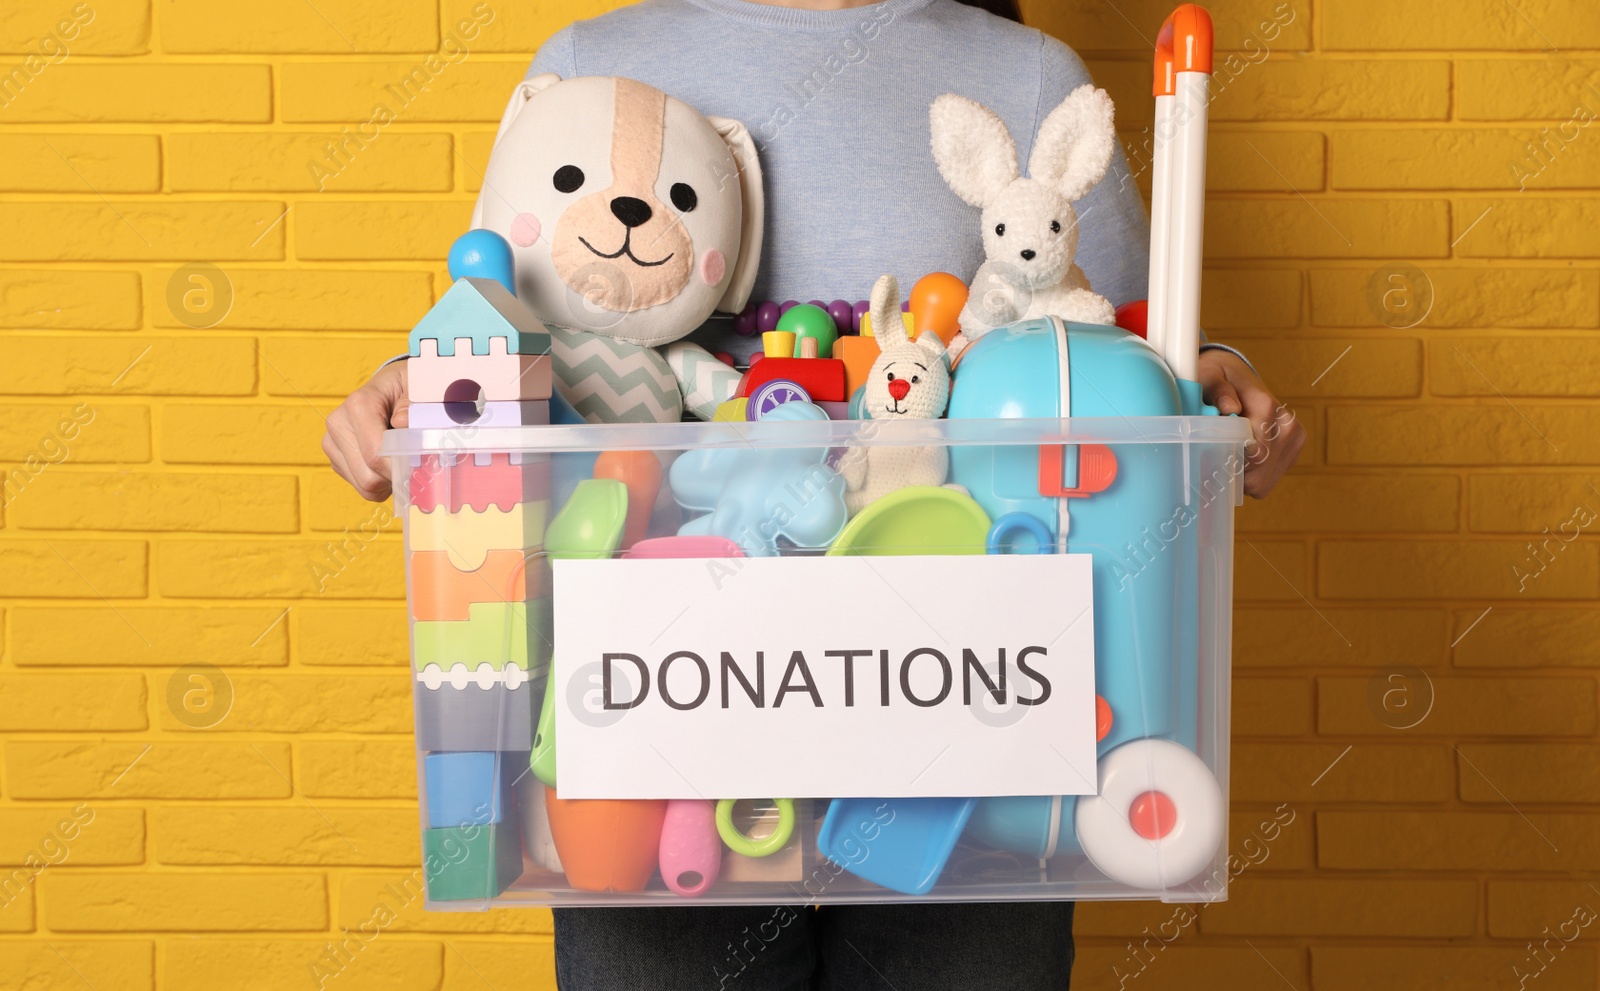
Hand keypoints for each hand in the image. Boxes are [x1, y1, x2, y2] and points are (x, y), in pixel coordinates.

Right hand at [322, 359, 408, 500]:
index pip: (376, 454)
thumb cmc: (408, 388)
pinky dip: (382, 483)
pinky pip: (362, 486)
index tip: (424, 470)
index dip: (401, 469)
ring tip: (403, 460)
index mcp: (359, 405)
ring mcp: (333, 443)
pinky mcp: (336, 458)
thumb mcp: (420, 387)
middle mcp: (339, 424)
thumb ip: (415, 404)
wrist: (390, 387)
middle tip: (417, 466)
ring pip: (365, 486)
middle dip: (396, 477)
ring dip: (389, 482)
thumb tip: (402, 422)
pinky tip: (390, 463)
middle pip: (368, 477)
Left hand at [1196, 348, 1303, 498]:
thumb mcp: (1208, 375)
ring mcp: (1293, 439)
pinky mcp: (1292, 451)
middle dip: (1232, 475)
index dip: (1228, 464)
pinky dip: (1250, 477)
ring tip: (1225, 457)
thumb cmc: (1217, 377)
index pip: (1254, 454)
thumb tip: (1230, 408)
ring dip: (1240, 478)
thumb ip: (1217, 390)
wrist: (1234, 374)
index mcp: (1266, 405)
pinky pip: (1267, 481)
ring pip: (1264, 483)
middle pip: (1259, 475)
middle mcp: (1287, 425)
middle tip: (1211, 462)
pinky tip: (1238, 460)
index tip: (1207, 460)